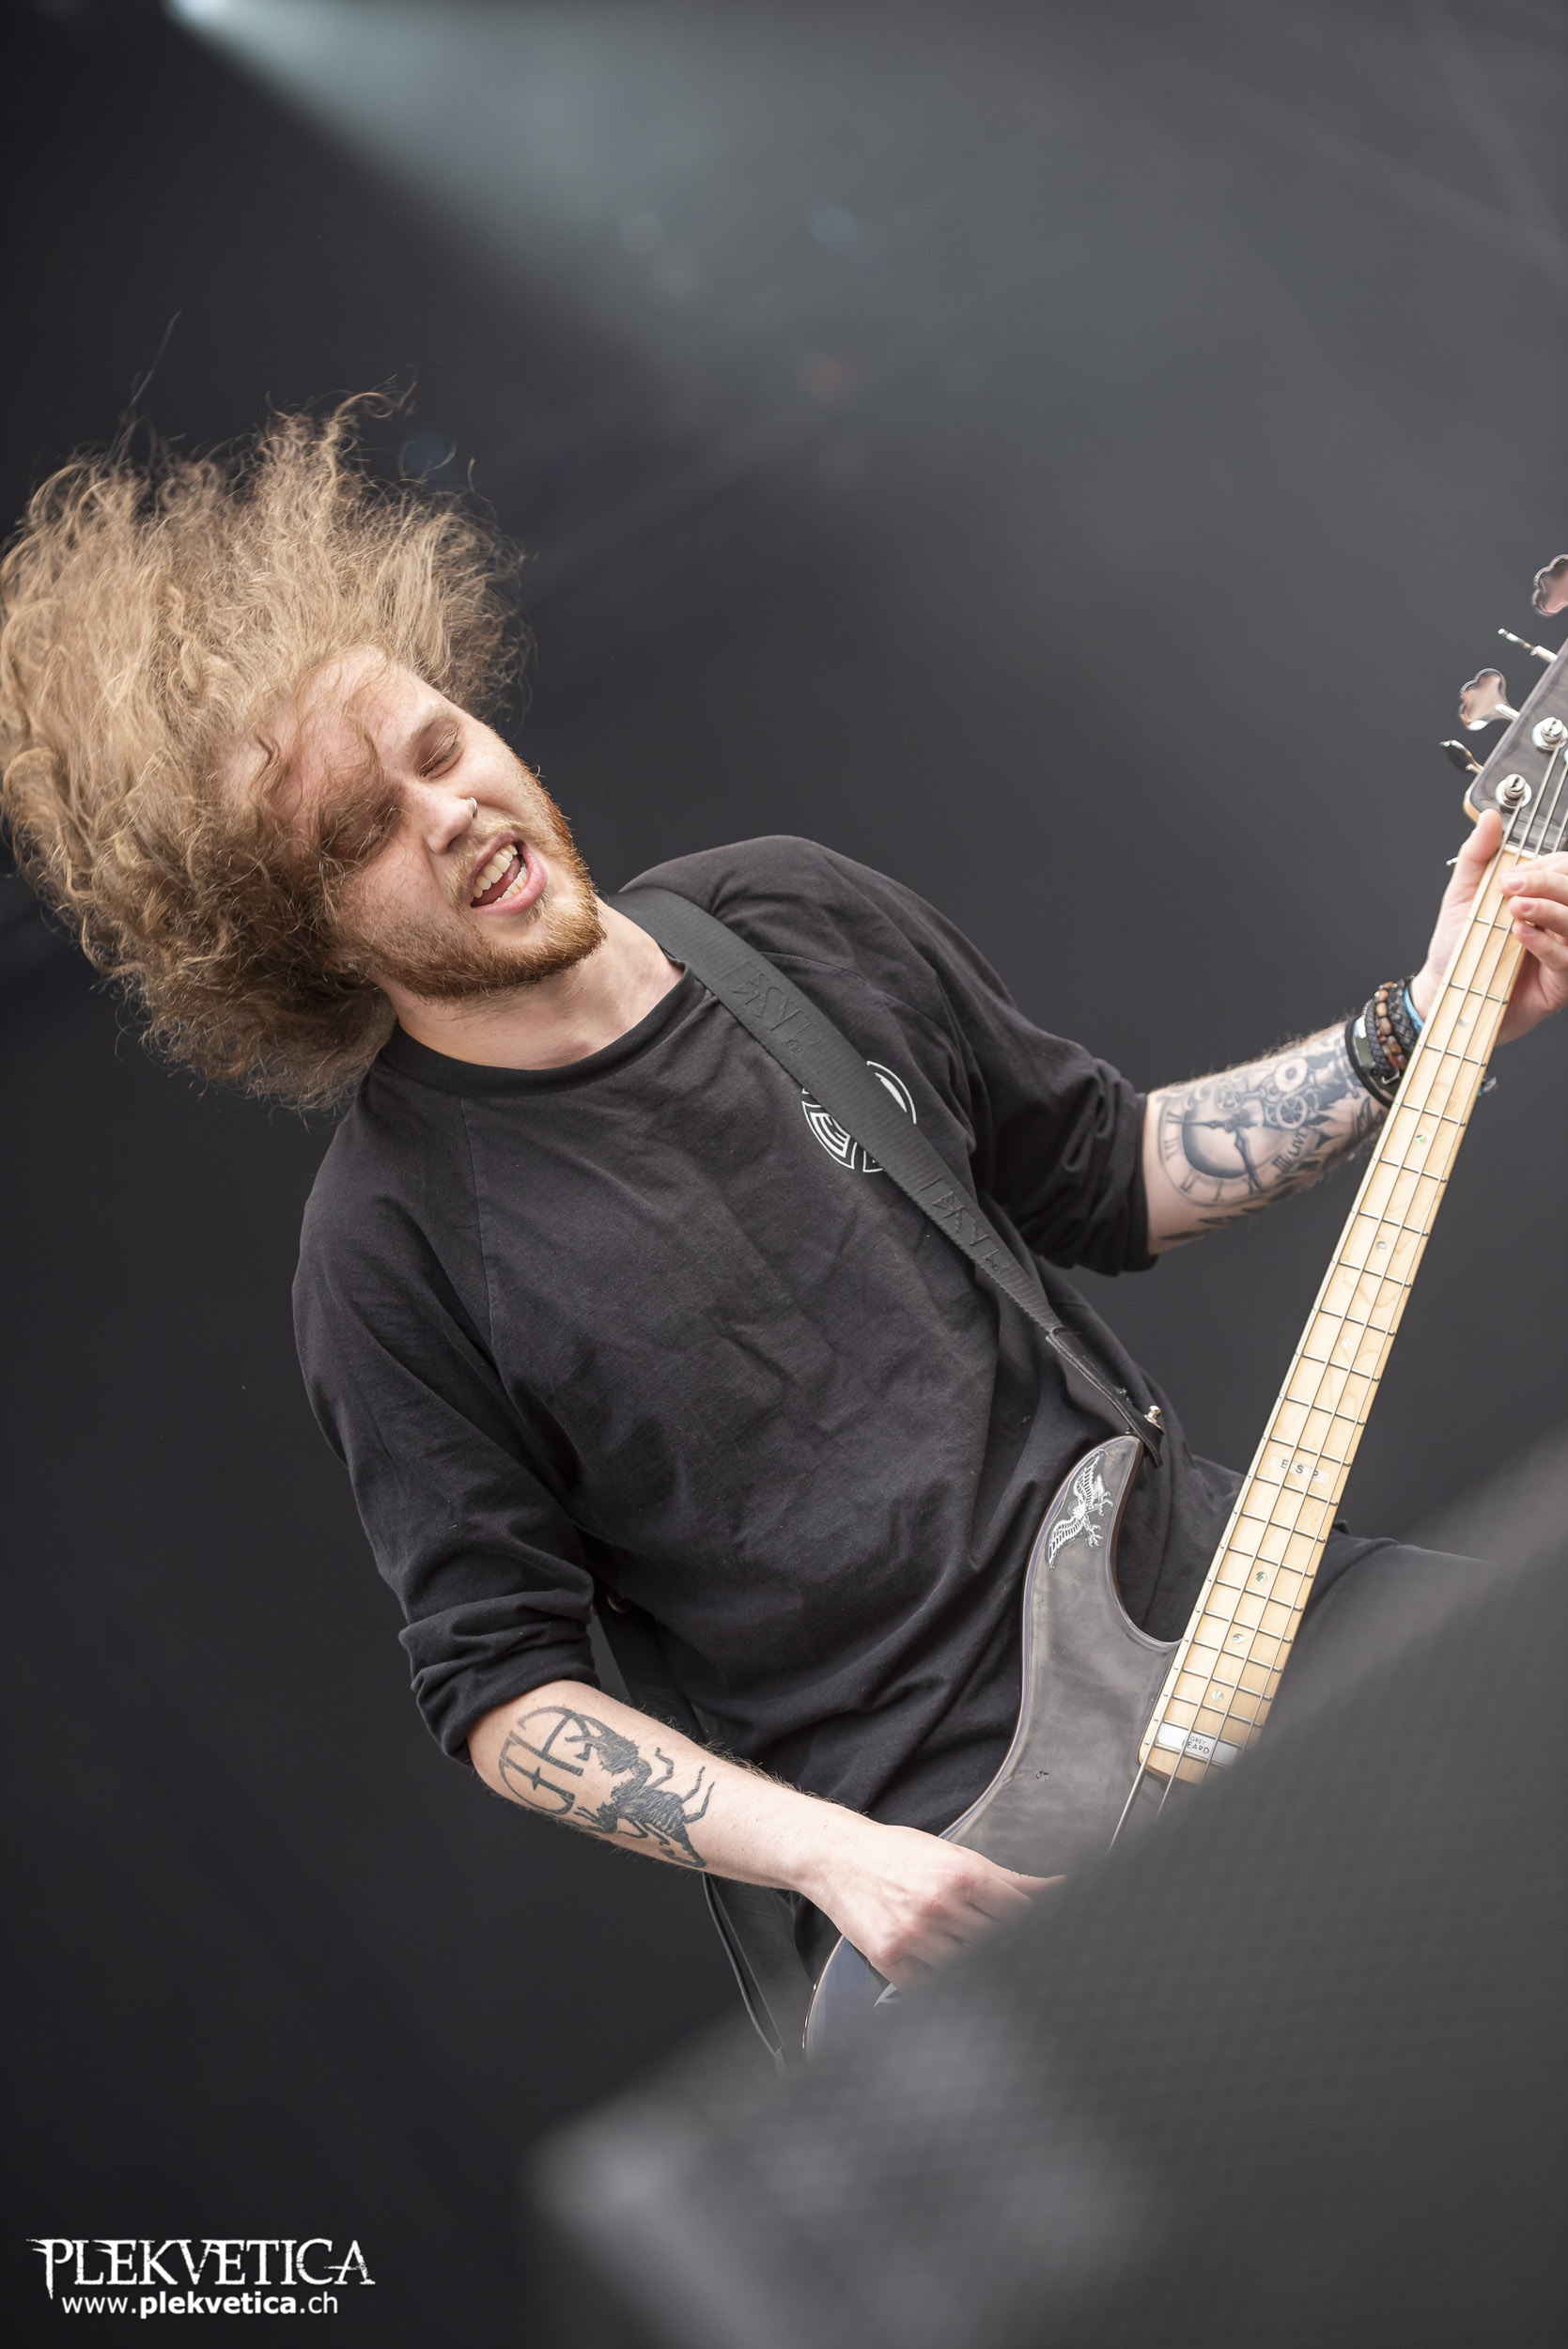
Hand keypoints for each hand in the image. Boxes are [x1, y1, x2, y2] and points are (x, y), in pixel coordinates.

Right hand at [800, 1812, 1058, 1986]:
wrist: (838, 1856)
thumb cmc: (898, 1853)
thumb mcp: (955, 1854)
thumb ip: (1008, 1878)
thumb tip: (1056, 1888)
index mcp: (963, 1874)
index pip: (1019, 1914)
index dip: (1030, 1924)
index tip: (1033, 1930)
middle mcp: (940, 1905)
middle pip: (995, 1942)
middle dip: (997, 1941)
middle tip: (987, 1937)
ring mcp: (915, 1935)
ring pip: (965, 1966)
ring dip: (967, 1960)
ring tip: (953, 1941)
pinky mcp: (890, 1958)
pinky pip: (928, 1985)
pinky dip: (935, 1977)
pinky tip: (930, 1958)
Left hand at [1410, 808, 1567, 1043]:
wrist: (1444, 990)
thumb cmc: (1459, 945)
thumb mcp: (1463, 895)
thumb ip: (1477, 856)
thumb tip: (1490, 818)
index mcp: (1542, 895)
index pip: (1563, 869)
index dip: (1543, 868)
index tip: (1509, 876)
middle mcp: (1558, 920)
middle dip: (1546, 884)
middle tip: (1512, 887)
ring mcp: (1563, 949)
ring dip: (1548, 910)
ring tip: (1516, 909)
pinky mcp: (1561, 982)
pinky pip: (1566, 958)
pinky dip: (1545, 944)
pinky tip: (1522, 935)